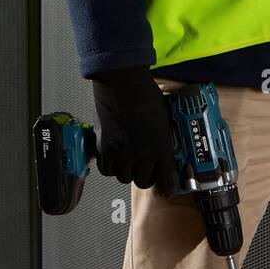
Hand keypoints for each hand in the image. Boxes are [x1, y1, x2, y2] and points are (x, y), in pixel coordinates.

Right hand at [90, 66, 180, 195]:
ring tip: (129, 160)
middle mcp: (140, 153)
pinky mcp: (103, 148)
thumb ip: (164, 139)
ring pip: (124, 177)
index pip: (166, 180)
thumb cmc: (145, 94)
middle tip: (146, 167)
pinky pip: (106, 170)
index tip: (166, 186)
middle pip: (143, 181)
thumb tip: (166, 151)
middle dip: (146, 176)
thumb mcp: (164, 118)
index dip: (167, 186)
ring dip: (127, 171)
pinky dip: (111, 167)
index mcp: (160, 146)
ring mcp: (120, 152)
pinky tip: (114, 157)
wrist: (122, 82)